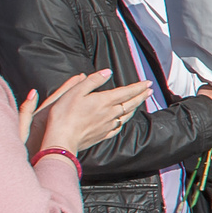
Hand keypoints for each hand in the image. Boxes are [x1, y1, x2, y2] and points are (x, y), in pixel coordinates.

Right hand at [20, 71, 150, 157]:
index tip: (148, 83)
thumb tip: (108, 72)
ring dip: (135, 108)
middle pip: (130, 103)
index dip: (138, 87)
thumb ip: (93, 81)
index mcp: (104, 101)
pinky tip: (123, 121)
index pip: (127, 92)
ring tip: (139, 103)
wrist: (62, 140)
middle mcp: (110, 113)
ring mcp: (108, 126)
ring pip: (126, 116)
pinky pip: (118, 128)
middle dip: (141, 96)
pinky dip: (124, 121)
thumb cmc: (64, 114)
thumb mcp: (75, 91)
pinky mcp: (103, 135)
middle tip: (149, 91)